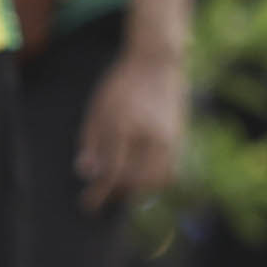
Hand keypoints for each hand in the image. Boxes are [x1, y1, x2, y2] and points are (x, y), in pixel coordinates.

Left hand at [74, 43, 188, 210]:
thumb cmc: (121, 84)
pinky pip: (170, 171)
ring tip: (123, 185)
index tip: (88, 205)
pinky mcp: (180, 139)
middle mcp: (150, 136)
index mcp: (124, 126)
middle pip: (136, 181)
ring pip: (157, 180)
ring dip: (138, 189)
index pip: (112, 170)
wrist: (157, 62)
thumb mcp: (97, 109)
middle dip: (118, 192)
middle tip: (103, 193)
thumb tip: (87, 174)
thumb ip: (91, 143)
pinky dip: (154, 180)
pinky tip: (141, 175)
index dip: (99, 192)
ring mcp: (169, 138)